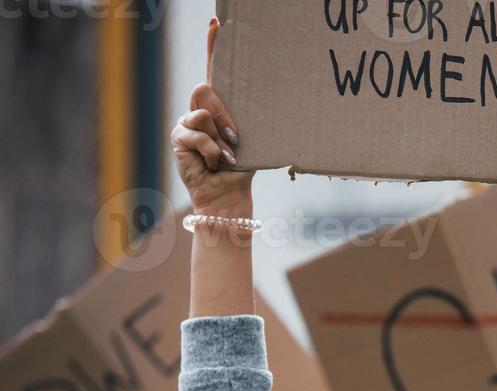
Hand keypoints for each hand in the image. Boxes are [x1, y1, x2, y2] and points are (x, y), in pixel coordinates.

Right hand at [171, 20, 251, 216]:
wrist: (227, 196)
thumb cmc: (241, 170)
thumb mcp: (249, 142)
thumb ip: (243, 121)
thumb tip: (254, 107)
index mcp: (220, 108)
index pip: (215, 73)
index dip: (214, 48)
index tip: (218, 23)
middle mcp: (201, 111)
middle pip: (206, 89)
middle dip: (225, 115)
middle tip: (236, 140)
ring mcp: (187, 122)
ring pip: (202, 110)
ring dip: (220, 136)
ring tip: (226, 156)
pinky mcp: (178, 136)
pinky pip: (197, 132)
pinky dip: (212, 150)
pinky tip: (215, 164)